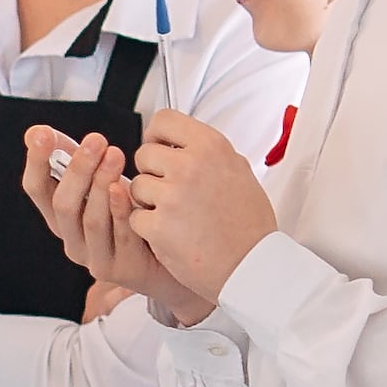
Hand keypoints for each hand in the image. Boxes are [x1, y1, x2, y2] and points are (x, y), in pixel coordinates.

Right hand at [22, 129, 198, 321]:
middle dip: (78, 169)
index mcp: (60, 217)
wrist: (164, 260)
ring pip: (90, 220)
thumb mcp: (96, 185)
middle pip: (63, 205)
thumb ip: (70, 160)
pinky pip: (120, 236)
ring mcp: (95, 258)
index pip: (37, 189)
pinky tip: (125, 188)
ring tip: (115, 155)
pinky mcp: (122, 269)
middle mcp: (72, 239)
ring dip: (101, 184)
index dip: (37, 162)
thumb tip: (36, 132)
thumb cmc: (128, 216)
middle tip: (95, 141)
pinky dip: (120, 210)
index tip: (42, 135)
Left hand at [127, 111, 280, 306]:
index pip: (163, 120)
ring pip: (136, 186)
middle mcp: (190, 166)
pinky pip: (135, 216)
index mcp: (211, 147)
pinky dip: (147, 227)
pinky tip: (172, 234)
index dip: (157, 137)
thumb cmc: (248, 225)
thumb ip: (208, 153)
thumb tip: (183, 140)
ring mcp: (172, 196)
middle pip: (144, 154)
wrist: (251, 266)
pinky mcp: (158, 225)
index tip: (160, 150)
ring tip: (177, 216)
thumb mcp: (239, 172)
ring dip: (148, 201)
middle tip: (171, 192)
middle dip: (152, 173)